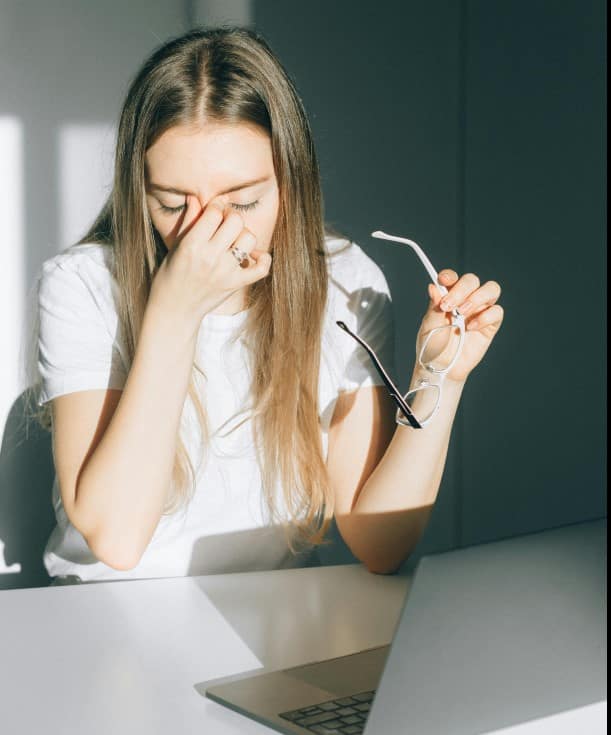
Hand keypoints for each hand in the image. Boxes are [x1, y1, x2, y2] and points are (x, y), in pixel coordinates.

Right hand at [148, 196, 271, 332]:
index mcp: (192, 245)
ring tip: (234, 241)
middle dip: (231, 218)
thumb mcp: (176, 246)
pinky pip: (261, 268)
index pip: (214, 212)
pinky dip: (263, 259)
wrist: (174, 310)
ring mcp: (226, 272)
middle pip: (236, 221)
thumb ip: (188, 221)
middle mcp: (210, 257)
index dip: (216, 207)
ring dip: (244, 236)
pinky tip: (252, 255)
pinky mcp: (236, 284)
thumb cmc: (170, 275)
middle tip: (225, 224)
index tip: (214, 211)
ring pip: (249, 239)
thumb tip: (195, 197)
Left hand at [417, 270, 503, 382]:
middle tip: (449, 306)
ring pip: (491, 289)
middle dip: (462, 289)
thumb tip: (433, 287)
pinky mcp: (490, 324)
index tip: (443, 281)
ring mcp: (479, 310)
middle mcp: (465, 300)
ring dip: (476, 298)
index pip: (452, 278)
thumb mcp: (428, 325)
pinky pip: (497, 311)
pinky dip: (485, 316)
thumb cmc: (432, 345)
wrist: (440, 367)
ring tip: (462, 314)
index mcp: (448, 296)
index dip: (449, 276)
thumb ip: (434, 306)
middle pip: (472, 280)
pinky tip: (471, 327)